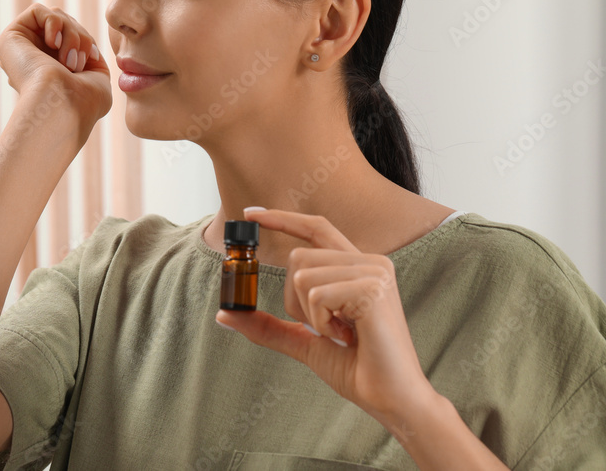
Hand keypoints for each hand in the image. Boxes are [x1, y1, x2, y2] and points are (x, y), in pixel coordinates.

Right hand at [0, 2, 111, 136]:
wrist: (63, 106)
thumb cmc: (83, 103)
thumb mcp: (97, 76)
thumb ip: (89, 58)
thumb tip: (84, 48)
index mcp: (51, 70)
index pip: (73, 37)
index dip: (86, 42)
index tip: (92, 59)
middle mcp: (33, 60)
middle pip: (66, 24)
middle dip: (81, 37)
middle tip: (78, 62)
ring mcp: (20, 50)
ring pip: (56, 17)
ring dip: (71, 33)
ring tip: (69, 59)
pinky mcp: (9, 39)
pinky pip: (38, 10)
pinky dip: (54, 23)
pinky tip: (53, 43)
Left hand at [214, 208, 437, 424]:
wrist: (392, 399)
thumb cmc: (357, 370)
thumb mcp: (303, 341)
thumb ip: (268, 325)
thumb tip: (224, 315)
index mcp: (357, 267)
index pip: (316, 228)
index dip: (282, 218)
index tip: (250, 215)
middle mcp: (369, 261)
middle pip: (297, 257)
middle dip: (294, 300)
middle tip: (326, 328)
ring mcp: (374, 271)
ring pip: (302, 275)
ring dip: (309, 314)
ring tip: (341, 333)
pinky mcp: (372, 287)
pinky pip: (316, 294)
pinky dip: (320, 323)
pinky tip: (347, 337)